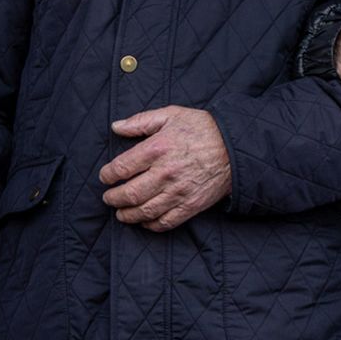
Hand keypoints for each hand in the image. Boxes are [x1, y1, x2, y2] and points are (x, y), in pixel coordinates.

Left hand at [99, 106, 230, 230]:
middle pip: (130, 194)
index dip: (108, 175)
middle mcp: (165, 173)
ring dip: (128, 215)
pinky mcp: (191, 205)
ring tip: (120, 213)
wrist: (235, 146)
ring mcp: (178, 192)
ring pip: (145, 211)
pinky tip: (144, 221)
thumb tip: (116, 126)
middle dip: (114, 199)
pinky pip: (166, 222)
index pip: (122, 167)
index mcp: (157, 148)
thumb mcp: (170, 114)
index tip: (105, 177)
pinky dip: (151, 225)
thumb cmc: (202, 128)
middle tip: (108, 198)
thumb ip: (140, 121)